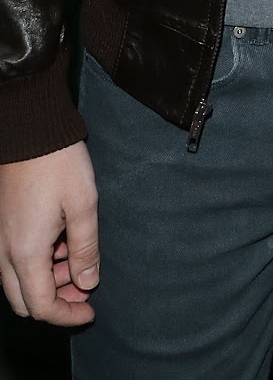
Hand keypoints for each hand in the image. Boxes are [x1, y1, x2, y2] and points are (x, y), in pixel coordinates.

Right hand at [0, 143, 97, 324]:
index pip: (41, 305)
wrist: (30, 129)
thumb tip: (87, 283)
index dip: (67, 315)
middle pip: (24, 300)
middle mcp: (5, 252)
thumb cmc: (59, 164)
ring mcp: (0, 238)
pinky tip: (62, 242)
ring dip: (47, 281)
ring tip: (78, 259)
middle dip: (55, 301)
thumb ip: (86, 248)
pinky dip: (37, 264)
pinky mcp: (3, 225)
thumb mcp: (83, 205)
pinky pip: (14, 260)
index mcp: (25, 253)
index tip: (91, 311)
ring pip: (17, 281)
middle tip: (85, 287)